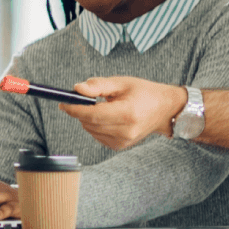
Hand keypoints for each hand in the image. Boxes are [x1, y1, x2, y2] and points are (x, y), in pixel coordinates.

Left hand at [61, 76, 187, 150]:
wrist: (164, 109)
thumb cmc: (144, 92)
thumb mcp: (122, 83)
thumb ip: (98, 85)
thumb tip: (77, 89)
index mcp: (128, 113)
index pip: (93, 115)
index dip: (75, 109)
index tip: (64, 102)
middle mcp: (126, 131)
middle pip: (90, 123)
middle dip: (80, 111)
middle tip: (79, 98)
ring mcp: (123, 142)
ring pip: (91, 130)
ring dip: (88, 118)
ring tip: (102, 106)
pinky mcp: (120, 146)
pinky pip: (97, 136)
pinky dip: (95, 125)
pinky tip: (107, 116)